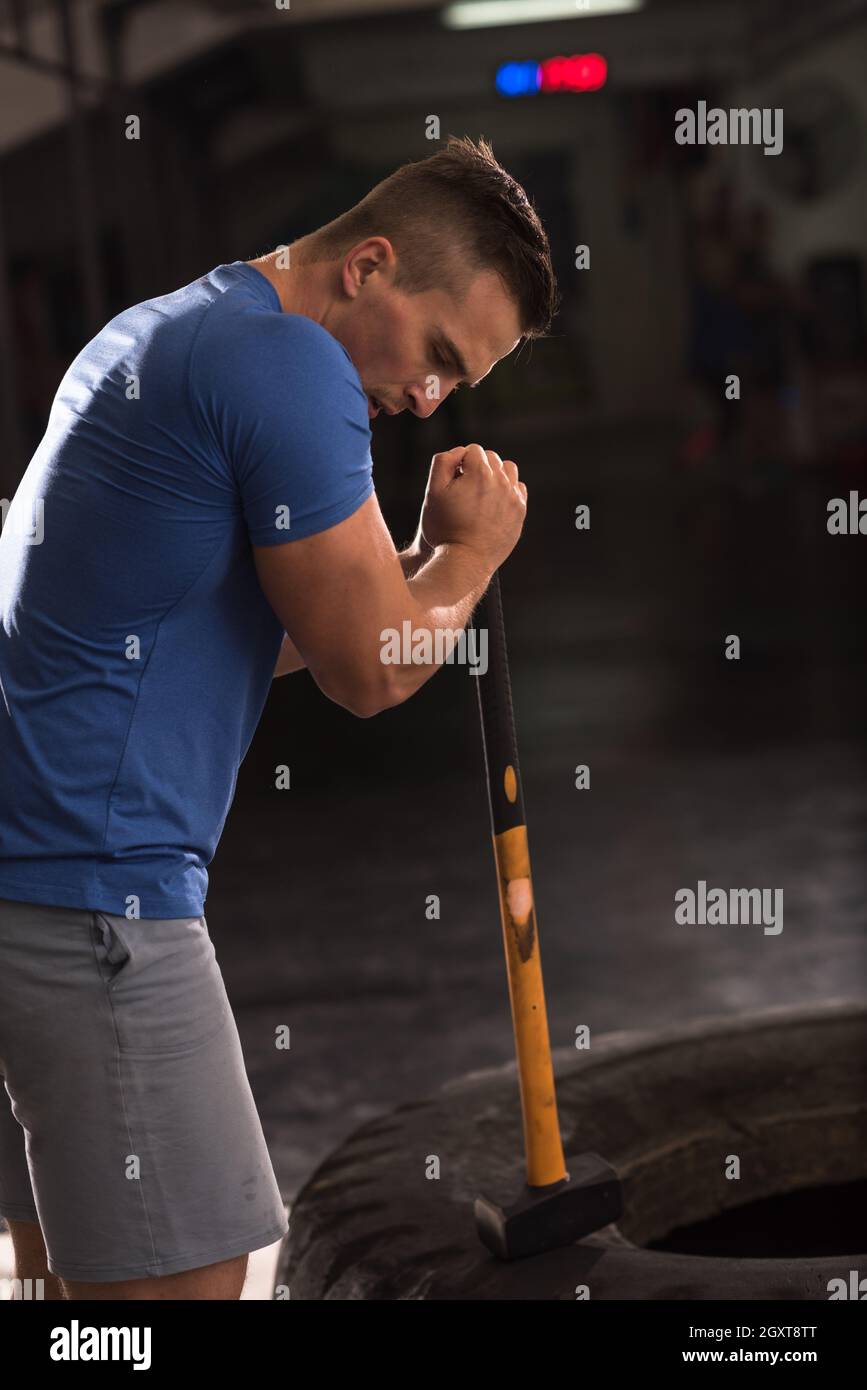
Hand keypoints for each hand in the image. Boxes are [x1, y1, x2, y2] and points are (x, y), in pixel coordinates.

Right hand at [419, 444, 526, 572]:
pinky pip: (518, 488)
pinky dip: (507, 490)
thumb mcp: (433, 492)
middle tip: (464, 489)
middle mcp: (501, 481)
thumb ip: (442, 462)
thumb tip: (459, 451)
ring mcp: (514, 497)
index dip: (460, 462)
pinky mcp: (520, 511)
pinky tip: (493, 503)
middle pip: (491, 458)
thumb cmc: (444, 528)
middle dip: (477, 467)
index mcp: (480, 473)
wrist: (465, 561)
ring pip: (508, 469)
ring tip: (481, 492)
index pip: (473, 450)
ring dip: (495, 474)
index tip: (454, 481)